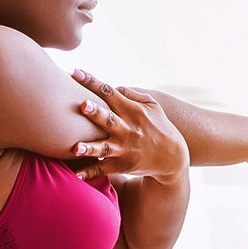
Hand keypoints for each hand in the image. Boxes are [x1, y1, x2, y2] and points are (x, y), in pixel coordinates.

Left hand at [68, 68, 190, 182]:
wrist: (172, 157)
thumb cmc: (157, 125)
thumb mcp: (152, 105)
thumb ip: (130, 93)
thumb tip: (110, 87)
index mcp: (132, 111)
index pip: (110, 93)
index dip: (92, 82)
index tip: (75, 72)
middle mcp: (127, 130)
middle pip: (108, 119)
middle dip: (96, 113)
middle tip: (83, 105)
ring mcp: (123, 149)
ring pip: (104, 148)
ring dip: (89, 148)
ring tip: (75, 148)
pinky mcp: (121, 166)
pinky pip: (102, 169)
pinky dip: (89, 173)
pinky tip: (76, 176)